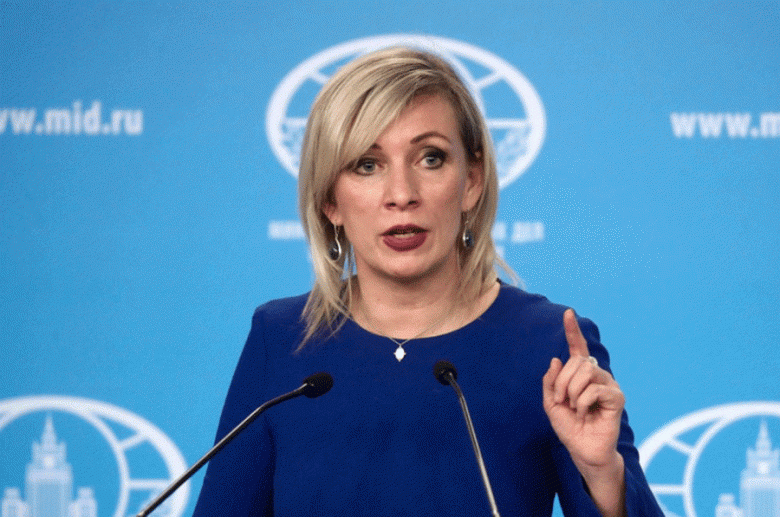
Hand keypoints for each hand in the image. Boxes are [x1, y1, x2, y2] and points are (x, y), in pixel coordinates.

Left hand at [542, 309, 624, 472]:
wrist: (582, 450)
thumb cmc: (569, 426)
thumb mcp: (551, 403)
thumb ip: (551, 381)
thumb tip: (556, 359)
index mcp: (580, 375)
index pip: (578, 348)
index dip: (572, 331)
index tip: (568, 313)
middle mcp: (597, 375)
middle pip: (577, 362)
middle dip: (562, 382)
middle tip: (561, 400)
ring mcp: (608, 385)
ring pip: (586, 372)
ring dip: (572, 392)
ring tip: (575, 408)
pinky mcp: (617, 397)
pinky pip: (595, 389)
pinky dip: (583, 402)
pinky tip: (585, 413)